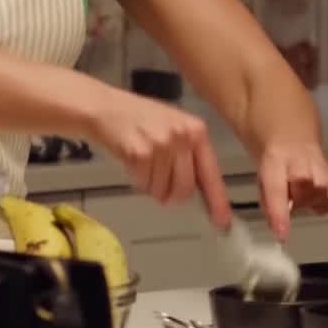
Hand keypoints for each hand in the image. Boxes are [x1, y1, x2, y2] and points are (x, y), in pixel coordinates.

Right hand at [86, 89, 231, 225]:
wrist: (105, 107)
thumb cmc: (138, 117)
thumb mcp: (173, 127)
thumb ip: (189, 154)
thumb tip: (200, 190)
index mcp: (196, 130)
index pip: (211, 172)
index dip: (217, 200)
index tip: (222, 221)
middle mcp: (182, 136)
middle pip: (185, 188)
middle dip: (172, 194)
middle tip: (160, 184)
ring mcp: (162, 145)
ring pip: (162, 190)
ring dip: (151, 185)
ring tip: (143, 163)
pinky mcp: (140, 154)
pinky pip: (144, 184)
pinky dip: (137, 180)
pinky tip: (132, 161)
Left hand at [254, 140, 327, 240]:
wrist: (289, 128)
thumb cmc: (269, 151)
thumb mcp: (256, 169)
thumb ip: (265, 196)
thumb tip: (276, 224)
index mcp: (275, 156)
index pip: (277, 188)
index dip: (280, 214)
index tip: (282, 235)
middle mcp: (299, 158)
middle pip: (306, 185)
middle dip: (297, 201)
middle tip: (287, 202)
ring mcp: (317, 162)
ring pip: (323, 188)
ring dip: (310, 202)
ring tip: (299, 199)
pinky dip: (325, 203)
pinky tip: (313, 201)